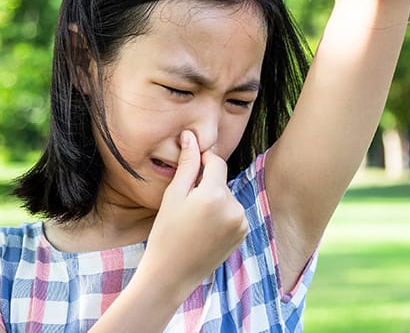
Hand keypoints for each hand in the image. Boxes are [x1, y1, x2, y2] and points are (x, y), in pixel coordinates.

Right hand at [139, 130, 248, 301]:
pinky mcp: (243, 233)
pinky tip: (204, 229)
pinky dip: (222, 214)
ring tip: (194, 220)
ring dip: (214, 200)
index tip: (189, 170)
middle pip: (221, 181)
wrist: (171, 275)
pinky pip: (233, 213)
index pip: (216, 162)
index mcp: (214, 195)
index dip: (202, 162)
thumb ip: (187, 164)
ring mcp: (241, 222)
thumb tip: (190, 135)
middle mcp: (233, 208)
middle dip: (205, 184)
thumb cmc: (166, 234)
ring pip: (227, 197)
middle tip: (185, 204)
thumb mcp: (173, 195)